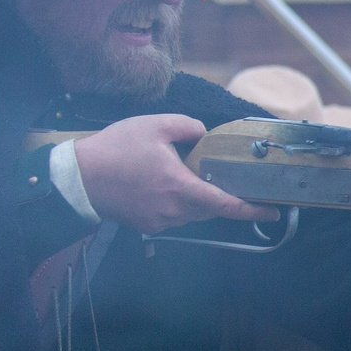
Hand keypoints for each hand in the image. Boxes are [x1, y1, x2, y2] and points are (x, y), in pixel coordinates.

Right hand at [72, 114, 274, 234]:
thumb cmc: (115, 149)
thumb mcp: (156, 124)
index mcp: (180, 187)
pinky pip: (175, 215)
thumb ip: (190, 127)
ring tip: (185, 174)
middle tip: (226, 178)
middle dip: (220, 194)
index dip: (252, 209)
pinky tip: (166, 184)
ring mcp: (160, 221)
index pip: (225, 204)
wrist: (78, 176)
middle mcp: (173, 210)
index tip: (272, 211)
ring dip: (198, 197)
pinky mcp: (148, 225)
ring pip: (193, 212)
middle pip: (211, 208)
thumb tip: (206, 136)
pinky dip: (179, 201)